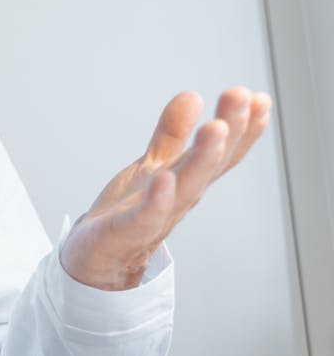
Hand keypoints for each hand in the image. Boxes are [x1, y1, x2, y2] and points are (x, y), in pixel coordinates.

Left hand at [60, 87, 271, 289]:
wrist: (96, 260)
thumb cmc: (128, 212)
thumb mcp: (152, 166)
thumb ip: (171, 135)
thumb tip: (192, 96)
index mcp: (187, 182)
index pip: (221, 154)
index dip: (242, 129)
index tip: (259, 98)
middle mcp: (179, 198)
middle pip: (209, 164)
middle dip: (229, 131)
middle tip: (242, 97)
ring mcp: (155, 216)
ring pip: (186, 187)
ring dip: (202, 158)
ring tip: (215, 127)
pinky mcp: (125, 231)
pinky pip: (146, 216)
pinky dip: (157, 200)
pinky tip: (164, 179)